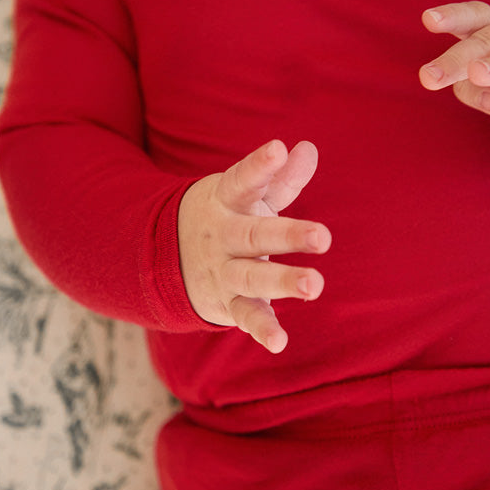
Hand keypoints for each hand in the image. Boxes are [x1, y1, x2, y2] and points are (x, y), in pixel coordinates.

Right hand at [177, 139, 331, 353]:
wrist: (165, 258)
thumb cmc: (226, 218)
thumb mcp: (246, 196)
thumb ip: (280, 178)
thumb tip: (308, 148)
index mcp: (227, 202)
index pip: (242, 180)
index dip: (260, 166)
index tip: (278, 149)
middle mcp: (223, 236)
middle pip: (255, 234)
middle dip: (288, 235)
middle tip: (323, 236)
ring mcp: (223, 272)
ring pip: (252, 277)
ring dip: (283, 282)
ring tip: (314, 285)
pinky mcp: (227, 303)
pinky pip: (245, 316)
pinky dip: (261, 330)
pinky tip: (280, 342)